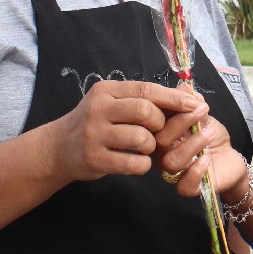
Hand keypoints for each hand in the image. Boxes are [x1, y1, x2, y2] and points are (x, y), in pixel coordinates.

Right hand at [50, 80, 199, 182]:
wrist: (58, 148)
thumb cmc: (93, 123)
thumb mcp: (110, 102)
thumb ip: (140, 98)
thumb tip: (185, 92)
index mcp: (106, 91)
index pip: (146, 89)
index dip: (173, 98)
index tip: (194, 104)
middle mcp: (98, 109)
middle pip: (146, 111)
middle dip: (161, 124)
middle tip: (158, 132)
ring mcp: (95, 134)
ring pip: (142, 138)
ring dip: (151, 146)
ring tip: (145, 147)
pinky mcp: (95, 159)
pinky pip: (133, 163)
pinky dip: (142, 164)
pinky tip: (137, 161)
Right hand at [153, 98, 247, 198]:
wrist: (230, 160)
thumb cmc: (212, 137)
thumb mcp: (204, 116)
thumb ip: (193, 103)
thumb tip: (184, 86)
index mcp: (162, 134)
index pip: (155, 121)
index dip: (168, 108)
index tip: (188, 98)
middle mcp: (163, 154)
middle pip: (160, 141)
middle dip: (182, 122)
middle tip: (202, 110)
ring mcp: (174, 173)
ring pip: (171, 161)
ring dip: (192, 143)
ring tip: (210, 132)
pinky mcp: (189, 188)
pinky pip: (184, 185)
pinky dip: (196, 171)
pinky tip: (207, 158)